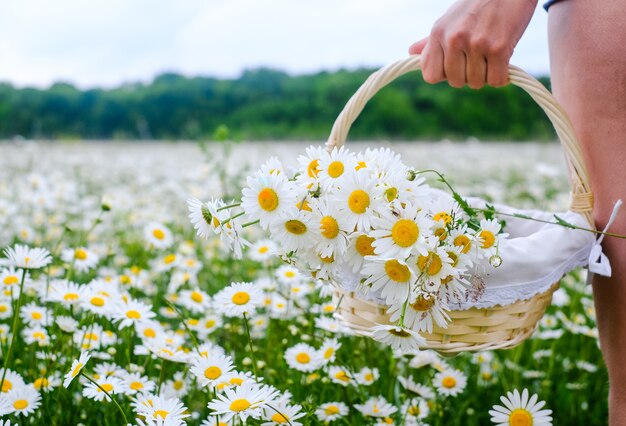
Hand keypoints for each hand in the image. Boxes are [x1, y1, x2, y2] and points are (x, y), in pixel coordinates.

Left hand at [409, 0, 537, 88]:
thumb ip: (431, 41)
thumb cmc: (477, 6)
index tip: (456, 64)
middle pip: (455, 82)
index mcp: (438, 33)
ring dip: (485, 75)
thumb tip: (412, 52)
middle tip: (477, 58)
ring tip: (490, 55)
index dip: (445, 74)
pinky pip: (496, 80)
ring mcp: (476, 44)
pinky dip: (501, 77)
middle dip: (467, 75)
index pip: (431, 76)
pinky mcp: (499, 49)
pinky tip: (502, 61)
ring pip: (476, 83)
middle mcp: (454, 39)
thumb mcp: (449, 20)